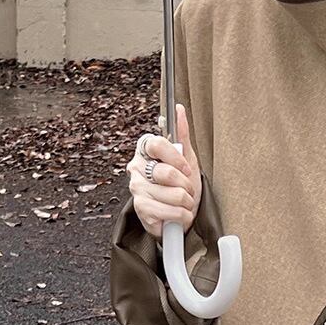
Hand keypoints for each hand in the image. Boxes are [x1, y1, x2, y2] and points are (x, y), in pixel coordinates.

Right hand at [128, 103, 201, 239]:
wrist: (178, 214)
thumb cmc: (180, 185)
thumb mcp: (186, 158)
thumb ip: (182, 134)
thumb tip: (179, 109)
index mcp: (145, 151)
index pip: (156, 144)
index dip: (176, 158)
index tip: (186, 169)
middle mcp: (137, 169)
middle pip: (166, 172)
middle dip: (185, 184)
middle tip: (188, 190)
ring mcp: (137, 189)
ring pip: (173, 194)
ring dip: (186, 202)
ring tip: (184, 203)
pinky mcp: (141, 209)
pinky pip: (170, 211)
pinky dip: (182, 215)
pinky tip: (180, 215)